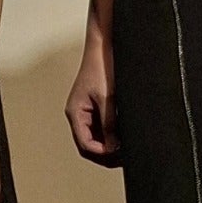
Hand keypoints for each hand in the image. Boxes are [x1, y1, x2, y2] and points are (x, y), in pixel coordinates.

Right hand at [65, 32, 119, 165]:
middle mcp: (79, 114)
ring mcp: (88, 110)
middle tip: (124, 156)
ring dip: (109, 144)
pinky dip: (112, 134)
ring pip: (96, 137)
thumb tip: (113, 146)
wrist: (105, 45)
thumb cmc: (101, 66)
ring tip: (126, 146)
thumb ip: (109, 124)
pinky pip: (103, 127)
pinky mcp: (97, 105)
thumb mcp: (107, 99)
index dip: (101, 153)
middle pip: (89, 144)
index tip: (118, 154)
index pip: (85, 144)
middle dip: (105, 153)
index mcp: (75, 112)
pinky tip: (125, 134)